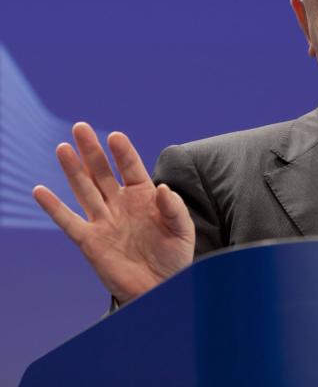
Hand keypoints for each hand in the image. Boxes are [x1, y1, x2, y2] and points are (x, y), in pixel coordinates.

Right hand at [33, 122, 194, 303]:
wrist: (161, 286)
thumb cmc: (174, 255)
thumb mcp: (181, 229)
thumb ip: (174, 208)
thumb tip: (163, 188)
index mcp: (144, 196)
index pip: (131, 168)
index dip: (123, 153)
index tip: (114, 137)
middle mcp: (120, 204)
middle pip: (102, 173)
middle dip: (92, 151)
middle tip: (80, 127)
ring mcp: (103, 220)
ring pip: (84, 189)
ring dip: (73, 170)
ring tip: (63, 148)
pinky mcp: (89, 240)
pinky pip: (68, 221)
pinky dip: (53, 207)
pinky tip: (40, 191)